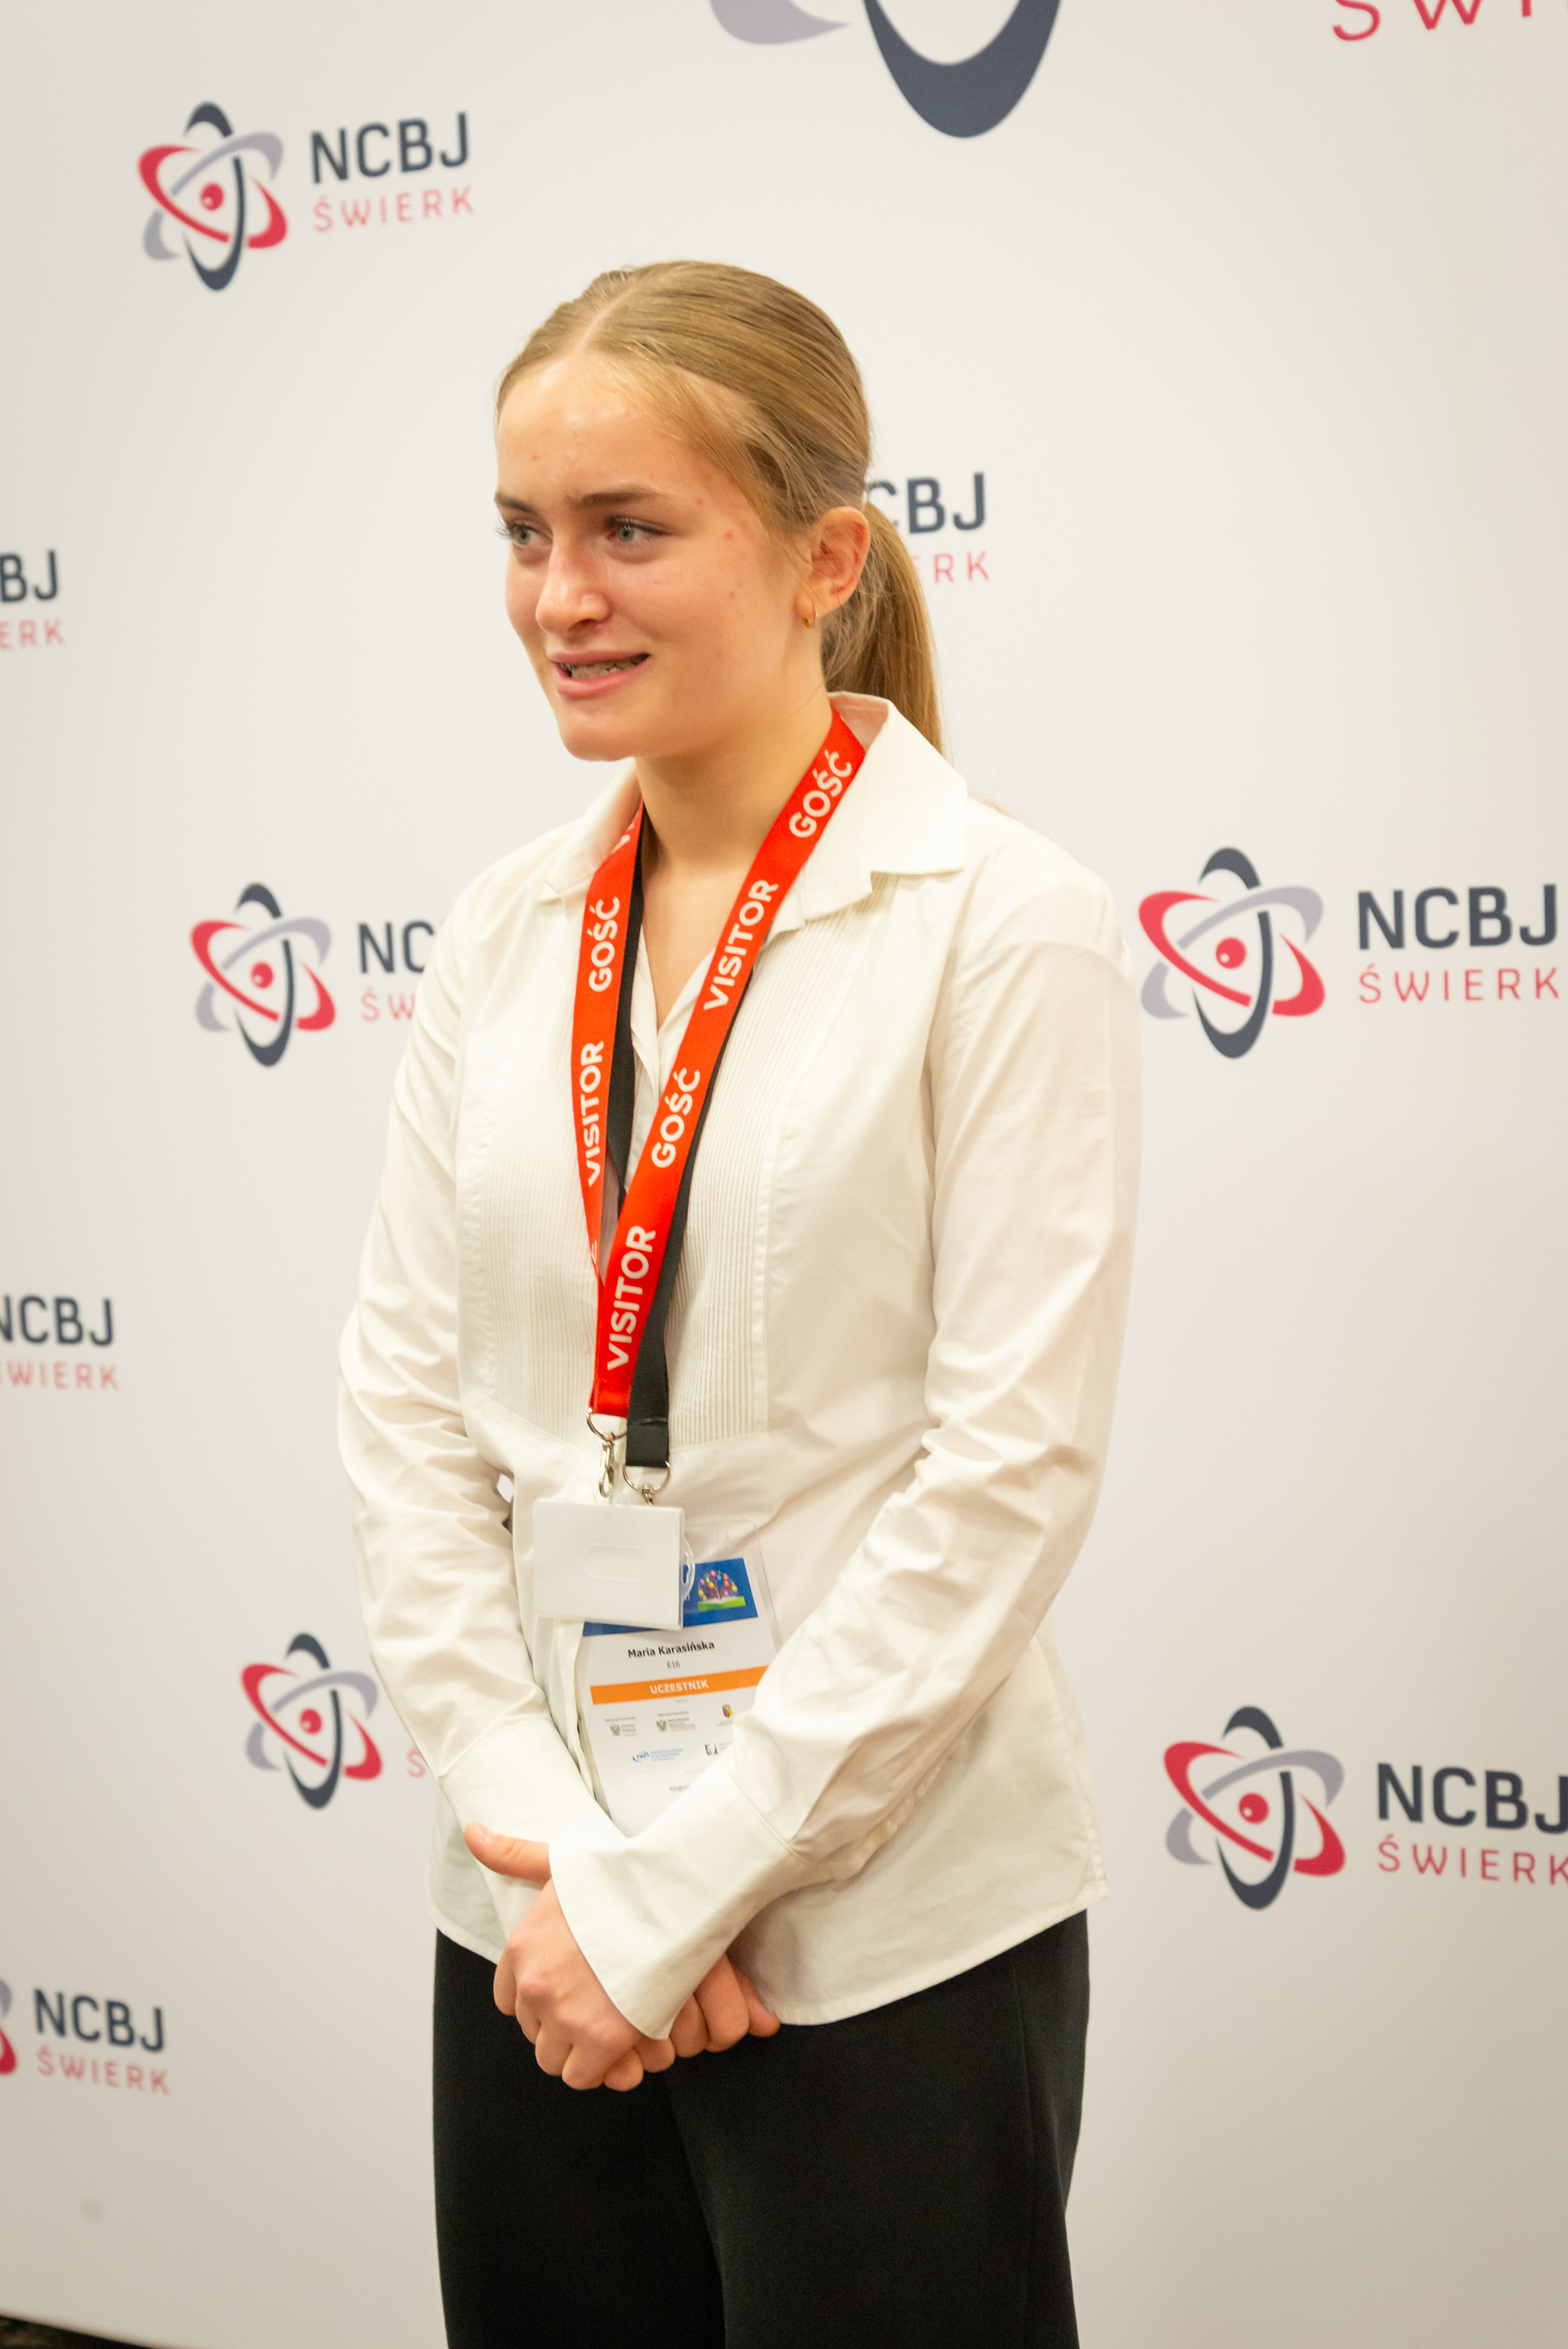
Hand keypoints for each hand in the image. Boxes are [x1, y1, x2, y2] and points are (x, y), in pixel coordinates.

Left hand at [464, 1823, 780, 2087]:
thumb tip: (472, 1832)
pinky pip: (583, 2076)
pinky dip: (602, 2067)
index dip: (538, 1999)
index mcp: (522, 1947)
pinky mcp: (600, 2040)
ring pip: (554, 2058)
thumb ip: (513, 1854)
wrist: (672, 1897)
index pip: (509, 1998)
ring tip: (611, 2027)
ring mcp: (565, 2015)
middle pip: (533, 2031)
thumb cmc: (624, 1878)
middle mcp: (535, 1984)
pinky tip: (623, 2044)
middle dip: (560, 2026)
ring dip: (578, 2050)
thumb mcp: (562, 1860)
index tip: (566, 1992)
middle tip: (596, 2009)